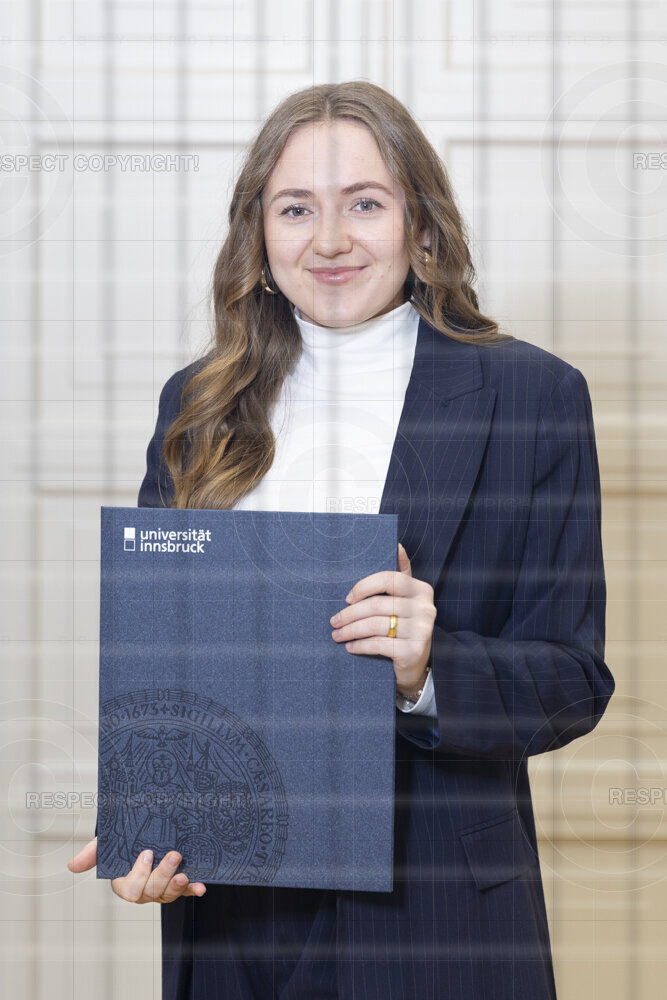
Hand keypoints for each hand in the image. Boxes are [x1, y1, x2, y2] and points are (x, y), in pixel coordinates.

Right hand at [67, 838, 206, 903]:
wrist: (143, 832)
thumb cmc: (121, 842)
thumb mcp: (106, 844)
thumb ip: (92, 854)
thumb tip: (72, 865)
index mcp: (125, 883)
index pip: (130, 889)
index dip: (139, 874)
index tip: (146, 852)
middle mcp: (143, 890)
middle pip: (151, 892)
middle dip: (162, 875)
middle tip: (173, 854)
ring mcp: (161, 889)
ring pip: (168, 894)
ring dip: (178, 886)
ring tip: (185, 874)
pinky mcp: (178, 884)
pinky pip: (186, 891)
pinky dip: (193, 890)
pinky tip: (201, 887)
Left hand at [330, 542, 436, 696]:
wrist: (416, 665)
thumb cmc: (403, 626)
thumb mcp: (404, 600)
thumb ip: (400, 574)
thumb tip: (397, 545)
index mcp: (421, 590)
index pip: (388, 579)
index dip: (364, 587)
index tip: (347, 598)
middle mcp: (425, 608)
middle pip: (377, 605)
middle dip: (350, 613)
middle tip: (334, 621)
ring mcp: (422, 630)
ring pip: (375, 625)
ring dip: (350, 630)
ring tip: (337, 634)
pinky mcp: (414, 651)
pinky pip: (378, 644)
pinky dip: (360, 645)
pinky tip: (350, 646)